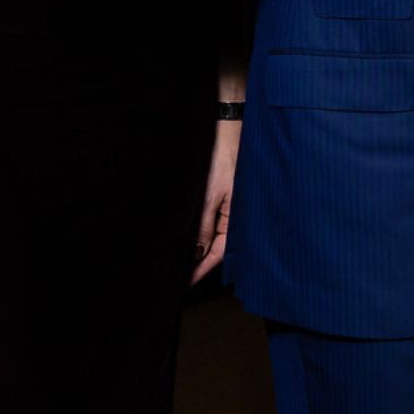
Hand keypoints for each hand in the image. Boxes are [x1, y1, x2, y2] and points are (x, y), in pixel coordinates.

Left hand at [192, 116, 239, 283]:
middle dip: (198, 262)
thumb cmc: (223, 159)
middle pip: (215, 247)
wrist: (227, 130)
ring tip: (178, 260)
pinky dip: (199, 232)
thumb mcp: (210, 195)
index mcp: (236, 219)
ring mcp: (227, 207)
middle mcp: (233, 216)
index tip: (185, 283)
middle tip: (178, 276)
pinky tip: (188, 236)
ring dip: (197, 248)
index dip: (201, 269)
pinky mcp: (221, 198)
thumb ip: (204, 226)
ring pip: (211, 235)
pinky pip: (210, 222)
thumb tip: (197, 254)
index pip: (218, 253)